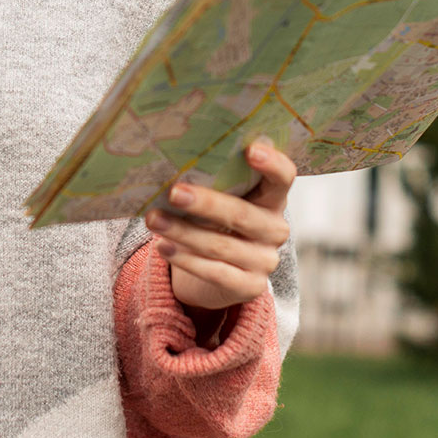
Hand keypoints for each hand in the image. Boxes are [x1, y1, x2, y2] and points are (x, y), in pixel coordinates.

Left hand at [144, 140, 295, 314]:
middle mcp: (275, 229)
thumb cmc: (213, 219)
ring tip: (154, 220)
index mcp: (272, 198)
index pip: (283, 177)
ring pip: (221, 245)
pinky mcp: (249, 287)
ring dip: (183, 232)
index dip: (272, 163)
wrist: (215, 271)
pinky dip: (185, 259)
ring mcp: (265, 261)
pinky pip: (215, 272)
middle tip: (173, 193)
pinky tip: (163, 247)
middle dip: (205, 204)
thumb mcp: (220, 198)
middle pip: (242, 214)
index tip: (250, 150)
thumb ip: (211, 183)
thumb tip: (172, 165)